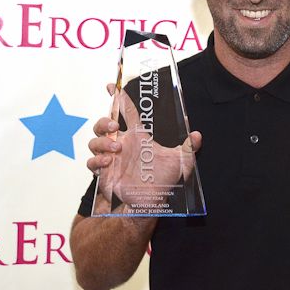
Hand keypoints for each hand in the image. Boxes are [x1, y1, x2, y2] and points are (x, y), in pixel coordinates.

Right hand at [87, 84, 201, 213]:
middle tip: (115, 127)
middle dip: (104, 122)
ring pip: (94, 141)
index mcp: (138, 136)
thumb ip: (188, 148)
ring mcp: (111, 157)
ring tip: (116, 150)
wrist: (151, 203)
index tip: (111, 86)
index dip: (117, 96)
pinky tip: (109, 162)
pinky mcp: (105, 172)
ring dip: (102, 142)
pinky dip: (97, 160)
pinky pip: (91, 162)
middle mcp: (122, 143)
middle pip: (103, 124)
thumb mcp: (180, 162)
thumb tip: (197, 135)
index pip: (125, 110)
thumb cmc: (164, 181)